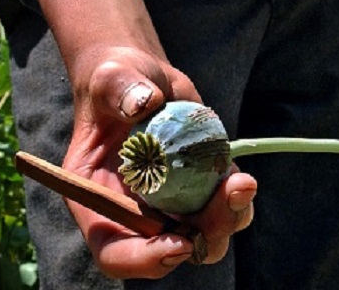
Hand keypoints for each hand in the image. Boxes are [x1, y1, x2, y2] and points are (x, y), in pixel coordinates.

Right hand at [16, 0, 256, 278]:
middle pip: (168, 251)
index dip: (142, 259)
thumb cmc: (114, 81)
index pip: (113, 252)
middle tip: (226, 197)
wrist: (144, 79)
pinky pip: (224, 210)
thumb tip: (145, 102)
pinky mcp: (198, 192)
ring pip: (205, 237)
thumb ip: (121, 90)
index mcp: (97, 202)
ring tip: (240, 182)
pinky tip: (239, 172)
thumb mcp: (110, 79)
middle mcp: (133, 214)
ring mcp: (169, 206)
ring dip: (228, 218)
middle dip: (203, 236)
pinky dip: (236, 198)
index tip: (177, 243)